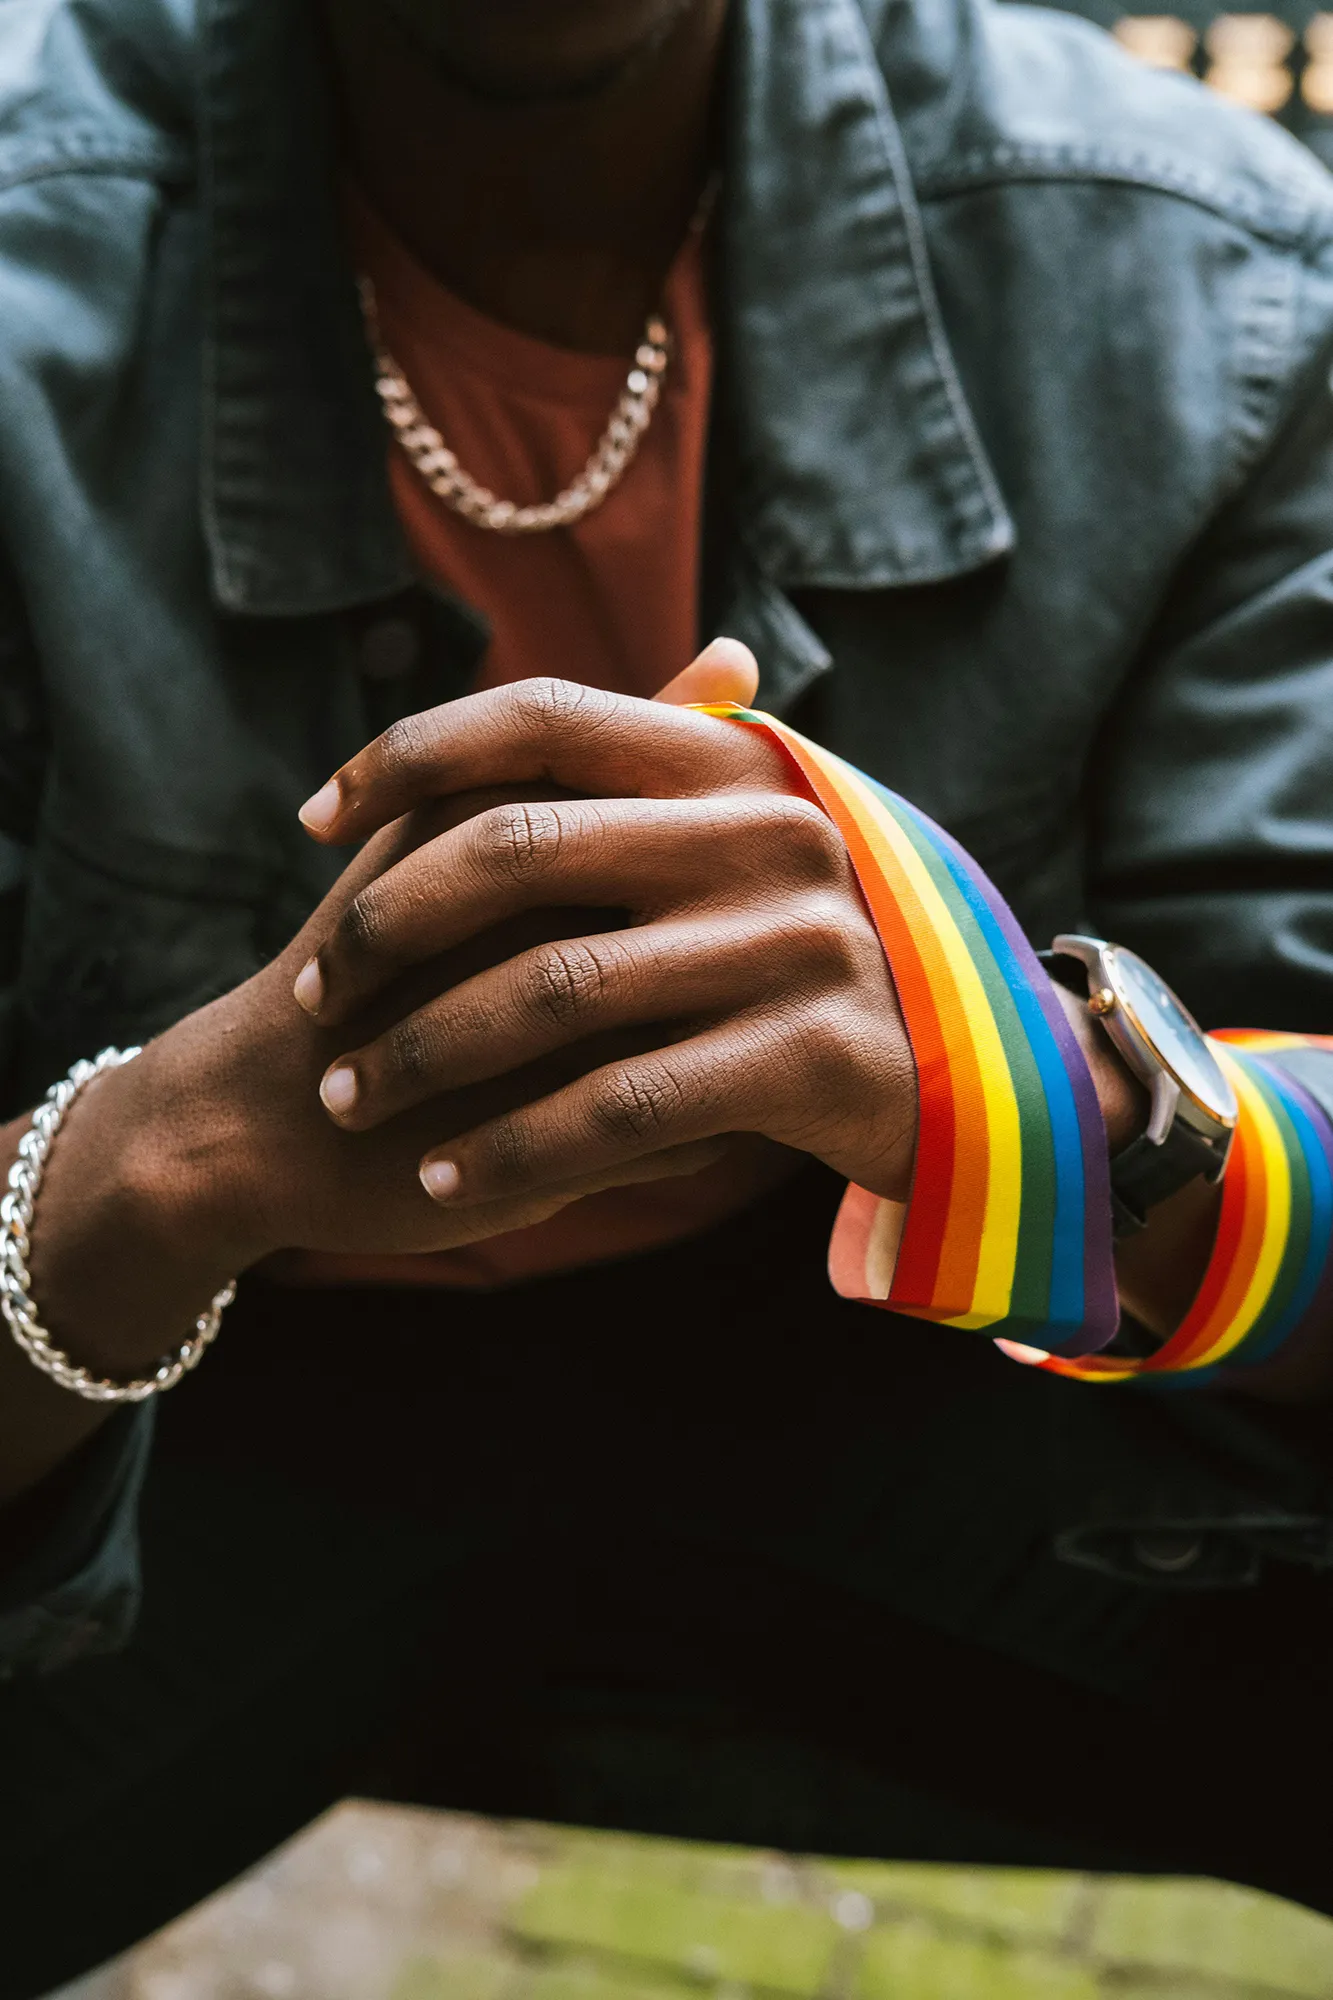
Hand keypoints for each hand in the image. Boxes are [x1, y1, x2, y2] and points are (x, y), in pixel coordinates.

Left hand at [292, 652, 917, 1213]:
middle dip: (382, 928)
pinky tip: (444, 1181)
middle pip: (516, 851)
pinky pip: (617, 1107)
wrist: (989, 1073)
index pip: (540, 716)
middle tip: (311, 996)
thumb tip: (645, 666)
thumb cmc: (825, 947)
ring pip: (550, 992)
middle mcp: (763, 835)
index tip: (311, 818)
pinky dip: (513, 1148)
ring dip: (421, 1055)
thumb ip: (674, 768)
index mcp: (736, 764)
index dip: (407, 753)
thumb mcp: (767, 836)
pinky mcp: (806, 1060)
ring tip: (349, 1100)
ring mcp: (792, 945)